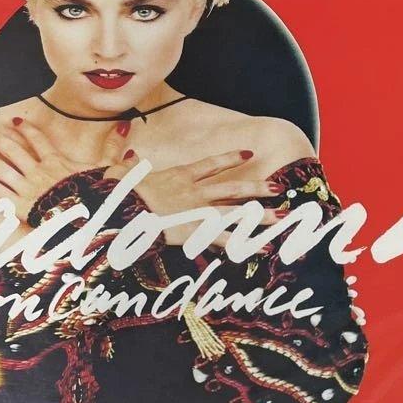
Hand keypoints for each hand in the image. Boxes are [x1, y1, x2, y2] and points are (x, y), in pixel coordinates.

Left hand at [0, 118, 129, 221]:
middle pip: (12, 151)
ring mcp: (26, 187)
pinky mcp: (17, 204)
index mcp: (57, 163)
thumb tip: (126, 127)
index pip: (40, 141)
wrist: (90, 219)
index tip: (17, 121)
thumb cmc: (99, 197)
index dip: (28, 130)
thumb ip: (114, 150)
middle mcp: (38, 172)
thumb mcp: (109, 172)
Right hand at [105, 148, 282, 245]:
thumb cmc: (120, 193)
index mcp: (180, 176)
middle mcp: (195, 192)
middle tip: (278, 187)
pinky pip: (224, 239)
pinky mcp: (195, 231)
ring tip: (281, 217)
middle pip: (232, 188)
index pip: (210, 164)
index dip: (230, 158)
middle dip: (256, 188)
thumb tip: (130, 154)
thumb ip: (130, 163)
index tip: (248, 153)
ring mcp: (197, 212)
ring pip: (236, 213)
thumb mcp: (122, 173)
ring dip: (260, 216)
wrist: (125, 209)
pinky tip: (262, 248)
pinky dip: (244, 244)